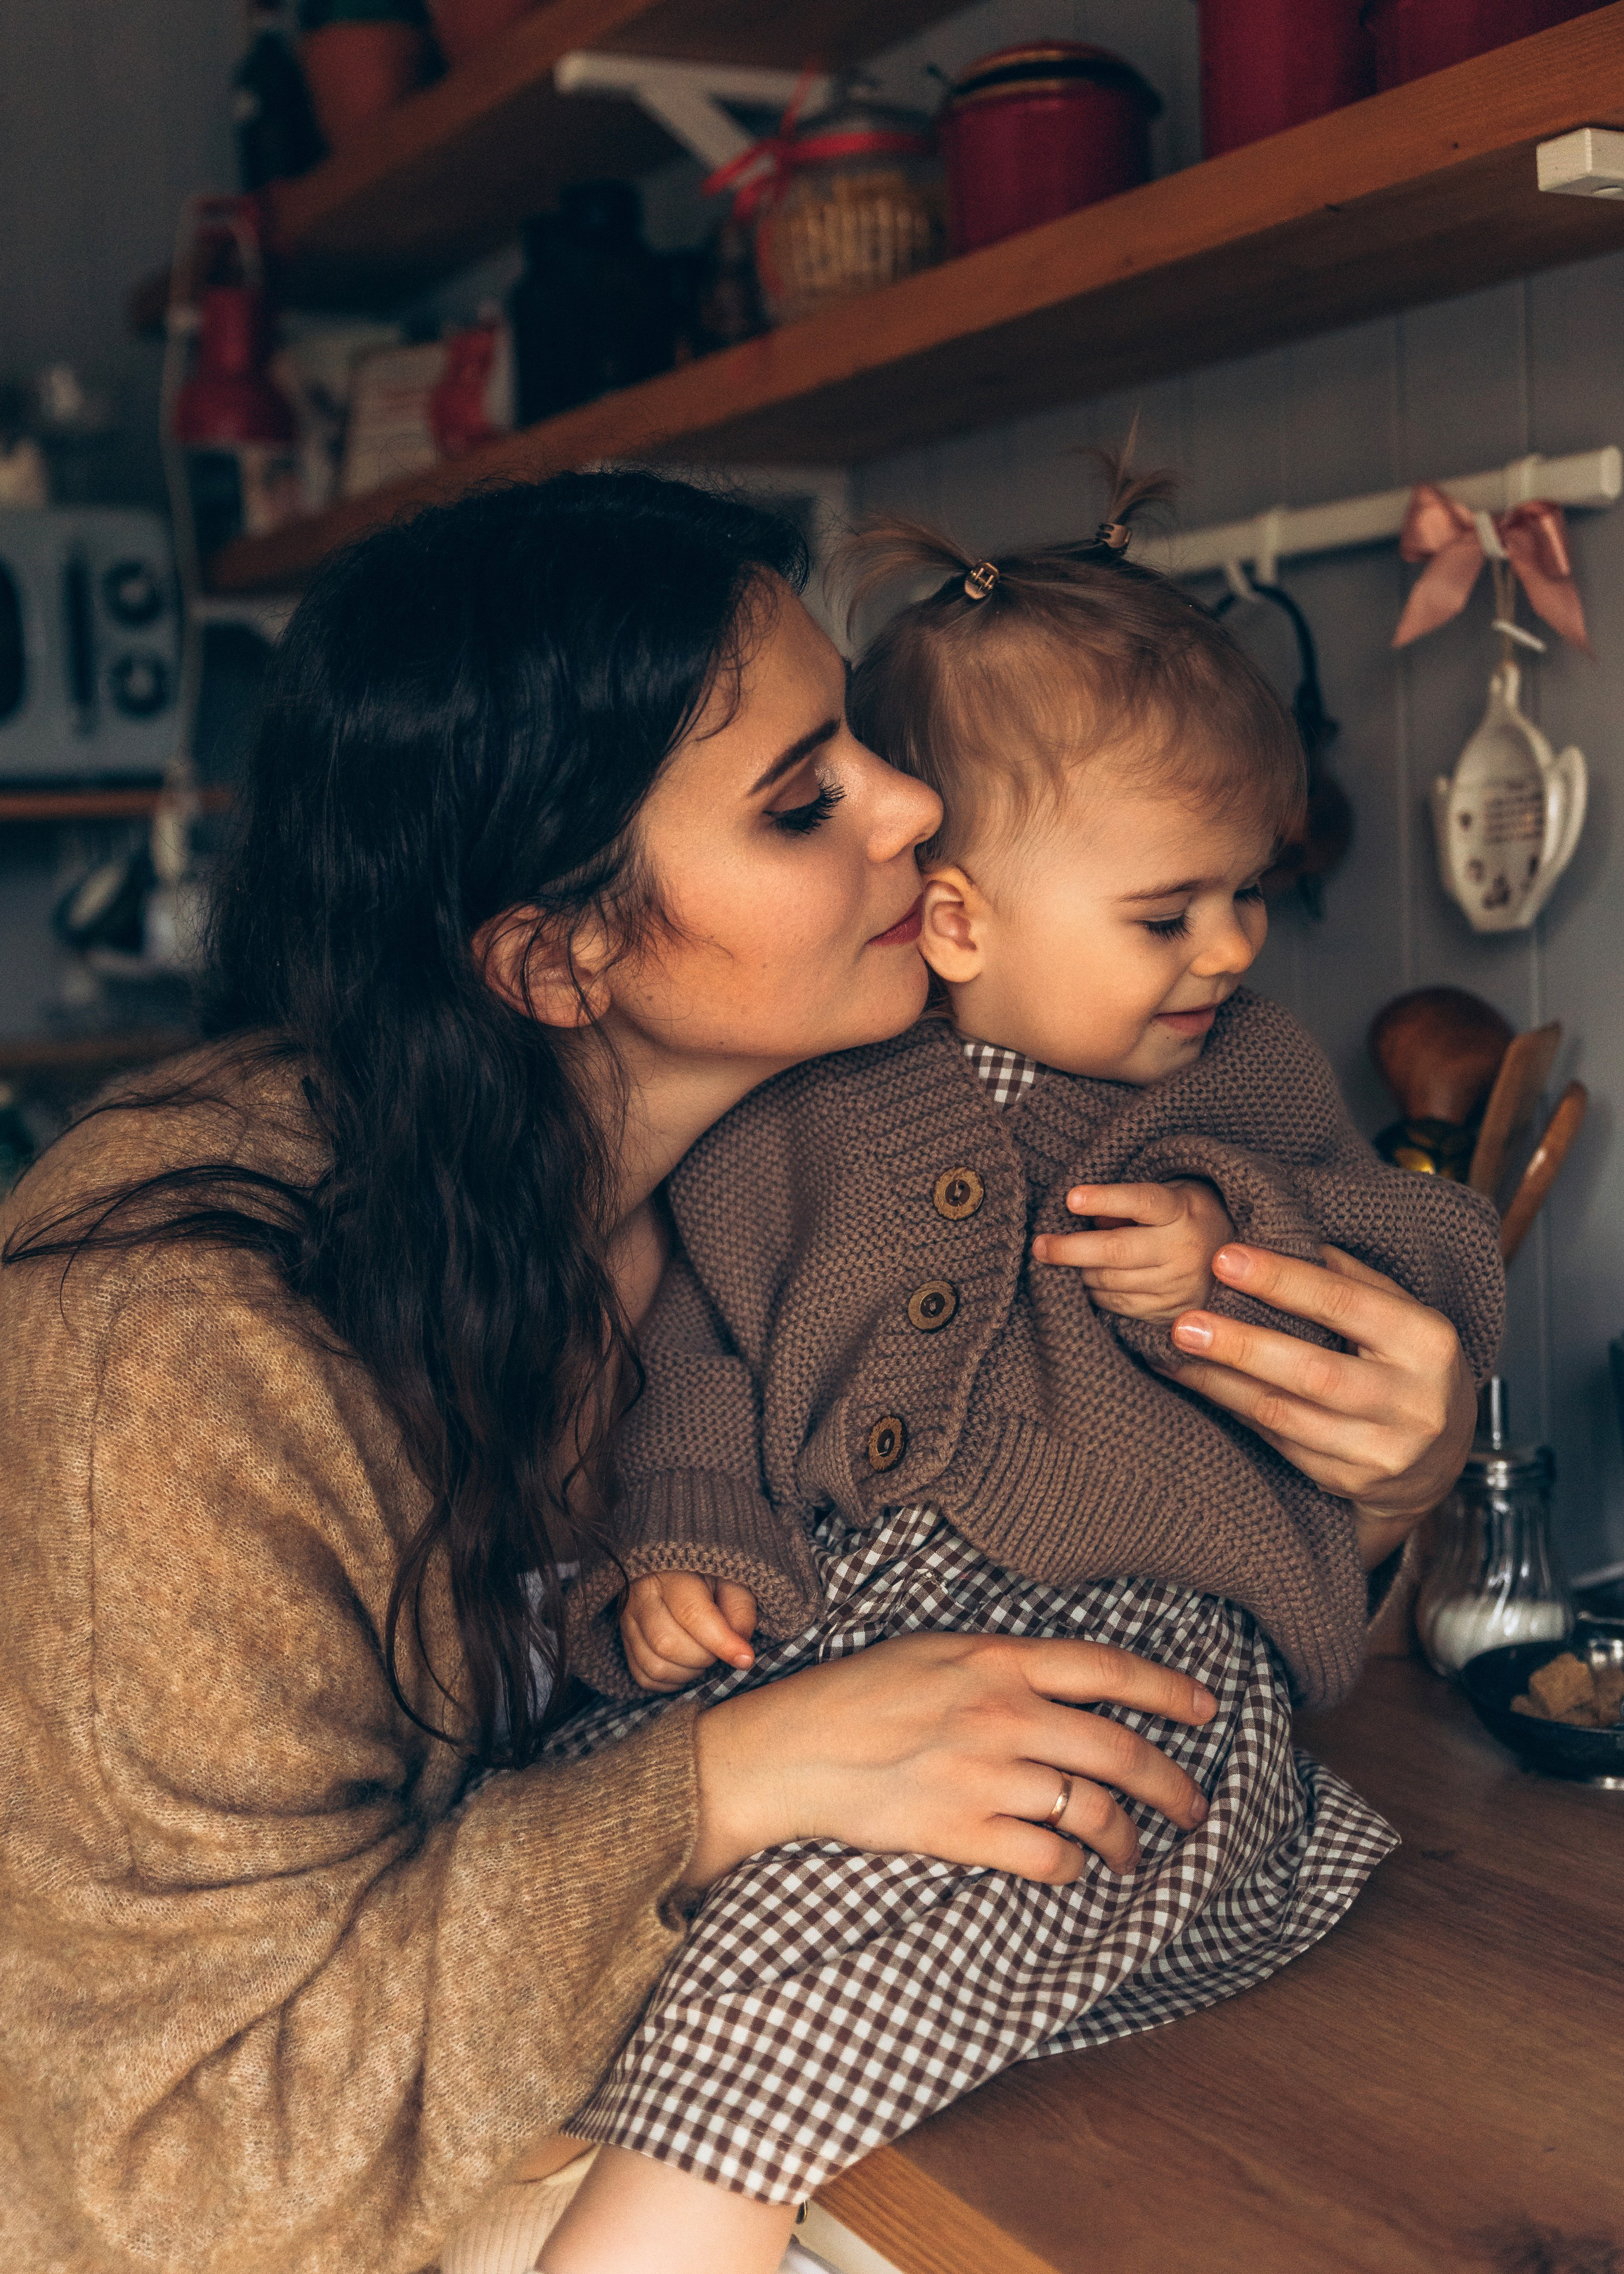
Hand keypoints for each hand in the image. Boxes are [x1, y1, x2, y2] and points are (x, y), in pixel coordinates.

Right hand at [621, 1572, 757, 1692]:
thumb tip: (740, 1651)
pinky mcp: (625, 1643)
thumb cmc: (708, 1578)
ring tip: (703, 1656)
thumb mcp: (732, 1582)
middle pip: (669, 1645)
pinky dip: (671, 1682)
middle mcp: (642, 1598)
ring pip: (655, 1666)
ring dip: (688, 1673)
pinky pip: (645, 1677)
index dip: (722, 1642)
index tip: (746, 1658)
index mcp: (671, 1575)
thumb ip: (740, 1612)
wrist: (673, 1573)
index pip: (693, 1614)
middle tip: (719, 1649)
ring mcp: (627, 1622)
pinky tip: (686, 1666)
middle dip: (704, 1657)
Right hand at [686, 1631, 1215, 1891]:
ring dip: (1127, 1840)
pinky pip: (1047, 1860)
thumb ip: (1001, 1665)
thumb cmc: (856, 1695)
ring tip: (1133, 1853)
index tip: (1208, 1711)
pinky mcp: (960, 1831)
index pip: (1108, 1669)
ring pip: (1094, 1812)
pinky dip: (1072, 1871)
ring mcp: (983, 1773)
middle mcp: (1001, 1712)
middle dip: (1173, 1786)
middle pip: (1120, 1750)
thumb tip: (1066, 1685)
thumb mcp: (932, 1651)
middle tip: (1195, 1809)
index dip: (1169, 1691)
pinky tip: (1070, 1870)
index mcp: (997, 1658)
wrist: (788, 1749)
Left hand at [1032, 1179, 1235, 1323]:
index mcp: (1182, 1211)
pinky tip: (1085, 1281)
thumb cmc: (1187, 1217)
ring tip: (1057, 1260)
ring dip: (1078, 1272)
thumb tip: (1083, 1219)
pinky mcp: (1170, 1313)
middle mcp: (1183, 1250)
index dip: (1105, 1199)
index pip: (1141, 1201)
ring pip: (1111, 1282)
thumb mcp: (1169, 1195)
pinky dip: (1095, 1294)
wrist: (1240, 1261)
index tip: (1070, 1198)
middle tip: (1039, 1245)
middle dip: (1069, 1249)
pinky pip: (1119, 1305)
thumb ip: (1128, 1203)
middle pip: (1116, 1251)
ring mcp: (1178, 1286)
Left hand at [1166, 1242, 1474, 1557]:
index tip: (1225, 1260)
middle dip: (1241, 1345)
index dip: (1281, 1281)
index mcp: (1426, 1342)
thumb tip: (1279, 1238)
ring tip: (1177, 1354)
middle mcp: (1411, 1402)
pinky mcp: (1350, 1481)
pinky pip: (1279, 1442)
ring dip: (1222, 1382)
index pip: (1345, 1303)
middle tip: (1185, 1324)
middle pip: (1312, 1371)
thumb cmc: (1409, 1366)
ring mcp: (1382, 1449)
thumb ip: (1348, 1279)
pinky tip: (1205, 1385)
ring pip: (1285, 1414)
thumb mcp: (1400, 1315)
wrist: (1444, 1458)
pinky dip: (1236, 1410)